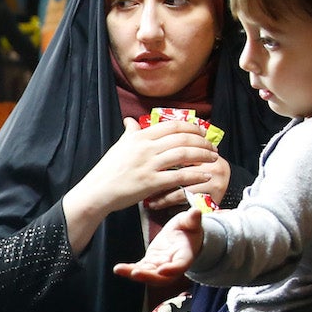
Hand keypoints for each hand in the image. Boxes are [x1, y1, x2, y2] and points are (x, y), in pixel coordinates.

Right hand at [74, 119, 221, 219]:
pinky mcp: (151, 182)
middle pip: (182, 138)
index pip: (172, 126)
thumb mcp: (119, 146)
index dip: (192, 127)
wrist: (98, 191)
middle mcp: (146, 148)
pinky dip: (195, 175)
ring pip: (184, 154)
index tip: (203, 131)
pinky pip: (179, 176)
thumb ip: (130, 133)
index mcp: (140, 137)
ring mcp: (149, 165)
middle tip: (212, 146)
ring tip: (213, 158)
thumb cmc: (108, 170)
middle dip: (202, 141)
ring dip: (203, 155)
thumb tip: (130, 120)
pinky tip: (205, 175)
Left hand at [114, 208, 203, 286]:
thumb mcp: (191, 221)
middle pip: (162, 277)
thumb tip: (196, 212)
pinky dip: (129, 270)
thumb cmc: (190, 229)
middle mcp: (173, 265)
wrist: (185, 237)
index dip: (172, 269)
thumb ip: (192, 219)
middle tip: (135, 273)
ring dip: (134, 274)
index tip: (162, 270)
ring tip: (120, 270)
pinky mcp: (150, 263)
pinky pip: (140, 269)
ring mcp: (160, 266)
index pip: (180, 265)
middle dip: (148, 276)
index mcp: (185, 256)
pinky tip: (118, 269)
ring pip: (148, 274)